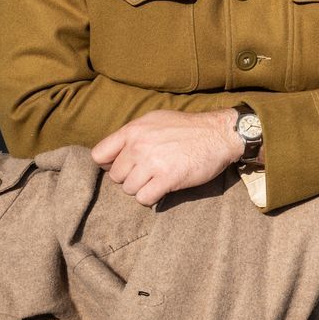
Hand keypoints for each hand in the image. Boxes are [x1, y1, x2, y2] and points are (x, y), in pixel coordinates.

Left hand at [92, 109, 242, 206]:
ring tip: (157, 180)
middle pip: (116, 177)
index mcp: (133, 131)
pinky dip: (151, 198)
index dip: (109, 165)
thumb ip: (133, 134)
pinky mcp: (167, 178)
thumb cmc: (188, 128)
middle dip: (130, 178)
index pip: (99, 155)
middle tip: (148, 174)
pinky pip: (144, 199)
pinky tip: (162, 189)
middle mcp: (139, 146)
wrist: (219, 134)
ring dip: (142, 189)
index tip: (125, 166)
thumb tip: (115, 152)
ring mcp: (152, 162)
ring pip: (129, 189)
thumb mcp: (156, 120)